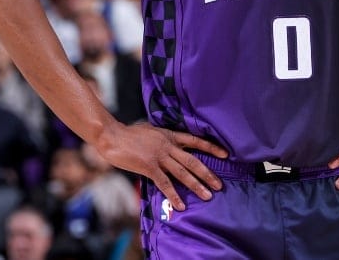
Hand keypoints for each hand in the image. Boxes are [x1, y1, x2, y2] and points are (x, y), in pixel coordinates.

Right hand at [95, 122, 226, 210]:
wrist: (112, 136)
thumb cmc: (129, 134)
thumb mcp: (151, 131)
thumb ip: (163, 139)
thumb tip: (171, 146)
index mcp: (170, 135)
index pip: (195, 140)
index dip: (211, 147)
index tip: (225, 154)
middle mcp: (168, 145)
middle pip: (193, 160)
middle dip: (207, 174)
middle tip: (219, 185)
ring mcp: (159, 156)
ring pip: (182, 173)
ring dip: (196, 186)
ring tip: (207, 196)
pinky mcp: (149, 166)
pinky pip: (165, 183)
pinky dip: (173, 196)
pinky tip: (180, 206)